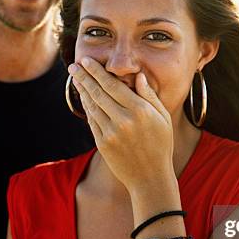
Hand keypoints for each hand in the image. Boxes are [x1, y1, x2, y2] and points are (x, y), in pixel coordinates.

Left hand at [69, 57, 174, 190]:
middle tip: (74, 65)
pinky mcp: (103, 143)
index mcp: (141, 111)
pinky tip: (84, 98)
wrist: (150, 177)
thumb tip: (138, 76)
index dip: (97, 72)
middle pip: (99, 92)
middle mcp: (124, 120)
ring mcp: (111, 132)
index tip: (87, 61)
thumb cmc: (161, 145)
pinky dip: (86, 107)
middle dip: (84, 77)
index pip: (113, 85)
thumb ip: (150, 96)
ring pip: (92, 105)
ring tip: (75, 78)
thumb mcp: (164, 118)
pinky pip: (92, 120)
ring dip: (82, 90)